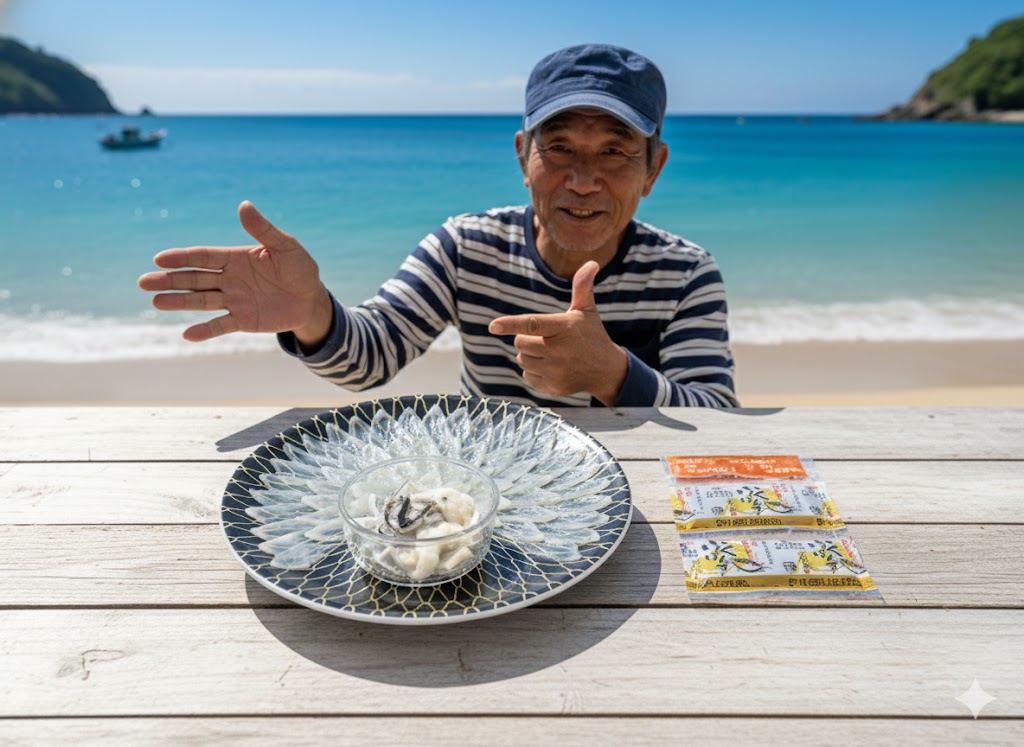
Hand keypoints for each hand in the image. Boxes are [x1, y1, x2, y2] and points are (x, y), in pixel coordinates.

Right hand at [137, 201, 332, 345]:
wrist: (312, 298)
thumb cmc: (299, 268)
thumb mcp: (285, 246)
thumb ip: (263, 229)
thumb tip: (243, 205)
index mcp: (235, 258)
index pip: (203, 257)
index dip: (182, 258)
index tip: (160, 259)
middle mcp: (230, 279)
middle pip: (195, 279)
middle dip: (170, 280)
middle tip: (144, 282)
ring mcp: (234, 300)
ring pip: (202, 301)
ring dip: (179, 302)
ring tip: (156, 302)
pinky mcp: (243, 320)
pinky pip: (221, 325)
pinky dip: (205, 330)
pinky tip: (187, 335)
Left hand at [488, 260, 627, 404]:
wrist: (606, 371)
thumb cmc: (591, 335)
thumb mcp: (587, 311)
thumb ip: (582, 287)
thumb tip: (591, 263)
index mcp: (564, 328)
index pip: (532, 324)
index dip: (511, 324)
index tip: (493, 326)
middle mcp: (559, 351)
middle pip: (520, 343)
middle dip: (528, 340)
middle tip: (547, 340)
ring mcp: (555, 371)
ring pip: (521, 360)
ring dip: (530, 355)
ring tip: (550, 353)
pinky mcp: (552, 388)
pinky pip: (527, 376)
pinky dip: (534, 372)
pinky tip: (552, 368)